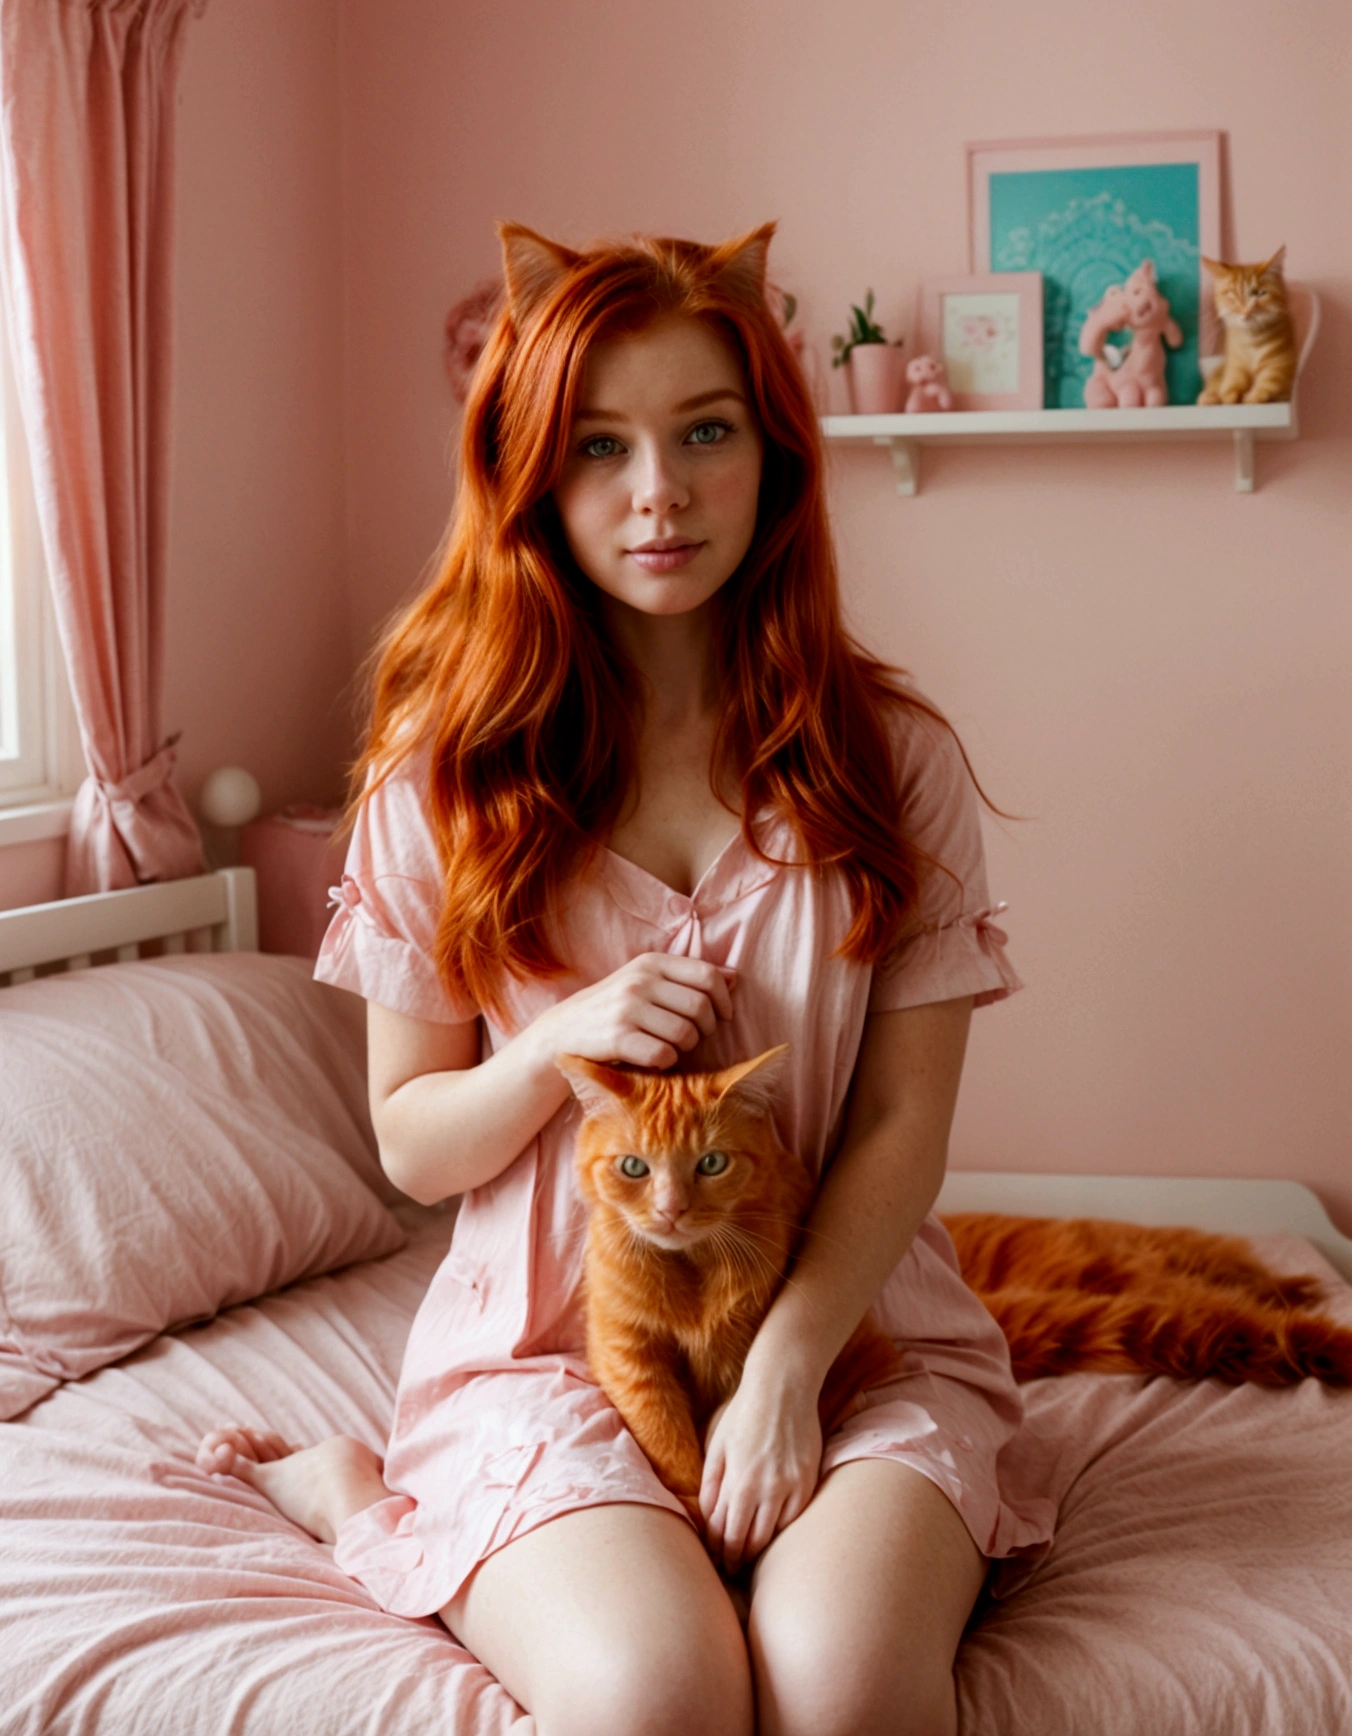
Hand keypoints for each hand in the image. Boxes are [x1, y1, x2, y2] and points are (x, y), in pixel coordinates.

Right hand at [532, 951, 735, 1071]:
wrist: (563, 1031)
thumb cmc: (615, 1008)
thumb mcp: (647, 982)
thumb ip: (688, 978)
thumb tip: (735, 977)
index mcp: (651, 963)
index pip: (707, 975)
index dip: (724, 999)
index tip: (722, 1016)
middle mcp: (640, 981)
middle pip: (701, 1007)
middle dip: (706, 1028)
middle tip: (695, 1037)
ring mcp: (627, 1009)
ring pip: (685, 1033)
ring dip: (685, 1047)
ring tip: (670, 1047)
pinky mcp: (618, 1038)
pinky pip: (665, 1055)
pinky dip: (666, 1063)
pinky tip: (654, 1060)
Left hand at [700, 1358, 822, 1574]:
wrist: (784, 1388)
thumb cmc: (744, 1413)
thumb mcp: (718, 1446)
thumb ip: (711, 1485)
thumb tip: (707, 1518)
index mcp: (738, 1481)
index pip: (724, 1531)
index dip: (717, 1549)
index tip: (714, 1558)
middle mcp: (765, 1489)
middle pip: (747, 1540)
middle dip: (735, 1557)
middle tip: (729, 1568)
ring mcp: (790, 1487)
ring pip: (771, 1535)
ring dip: (757, 1549)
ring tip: (747, 1557)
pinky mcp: (808, 1482)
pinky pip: (793, 1519)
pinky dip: (780, 1529)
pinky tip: (771, 1533)